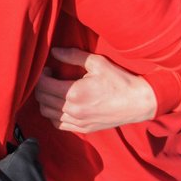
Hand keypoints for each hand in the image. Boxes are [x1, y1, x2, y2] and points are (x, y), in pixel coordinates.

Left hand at [34, 47, 157, 132]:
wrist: (139, 102)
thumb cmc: (119, 80)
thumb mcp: (97, 63)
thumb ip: (73, 56)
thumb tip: (54, 51)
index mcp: (74, 93)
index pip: (43, 85)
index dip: (41, 75)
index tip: (48, 69)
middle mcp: (73, 110)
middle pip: (42, 99)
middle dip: (41, 86)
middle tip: (50, 77)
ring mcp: (78, 122)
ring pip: (47, 113)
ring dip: (46, 100)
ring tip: (55, 90)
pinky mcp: (83, 129)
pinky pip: (58, 124)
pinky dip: (54, 114)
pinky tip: (61, 104)